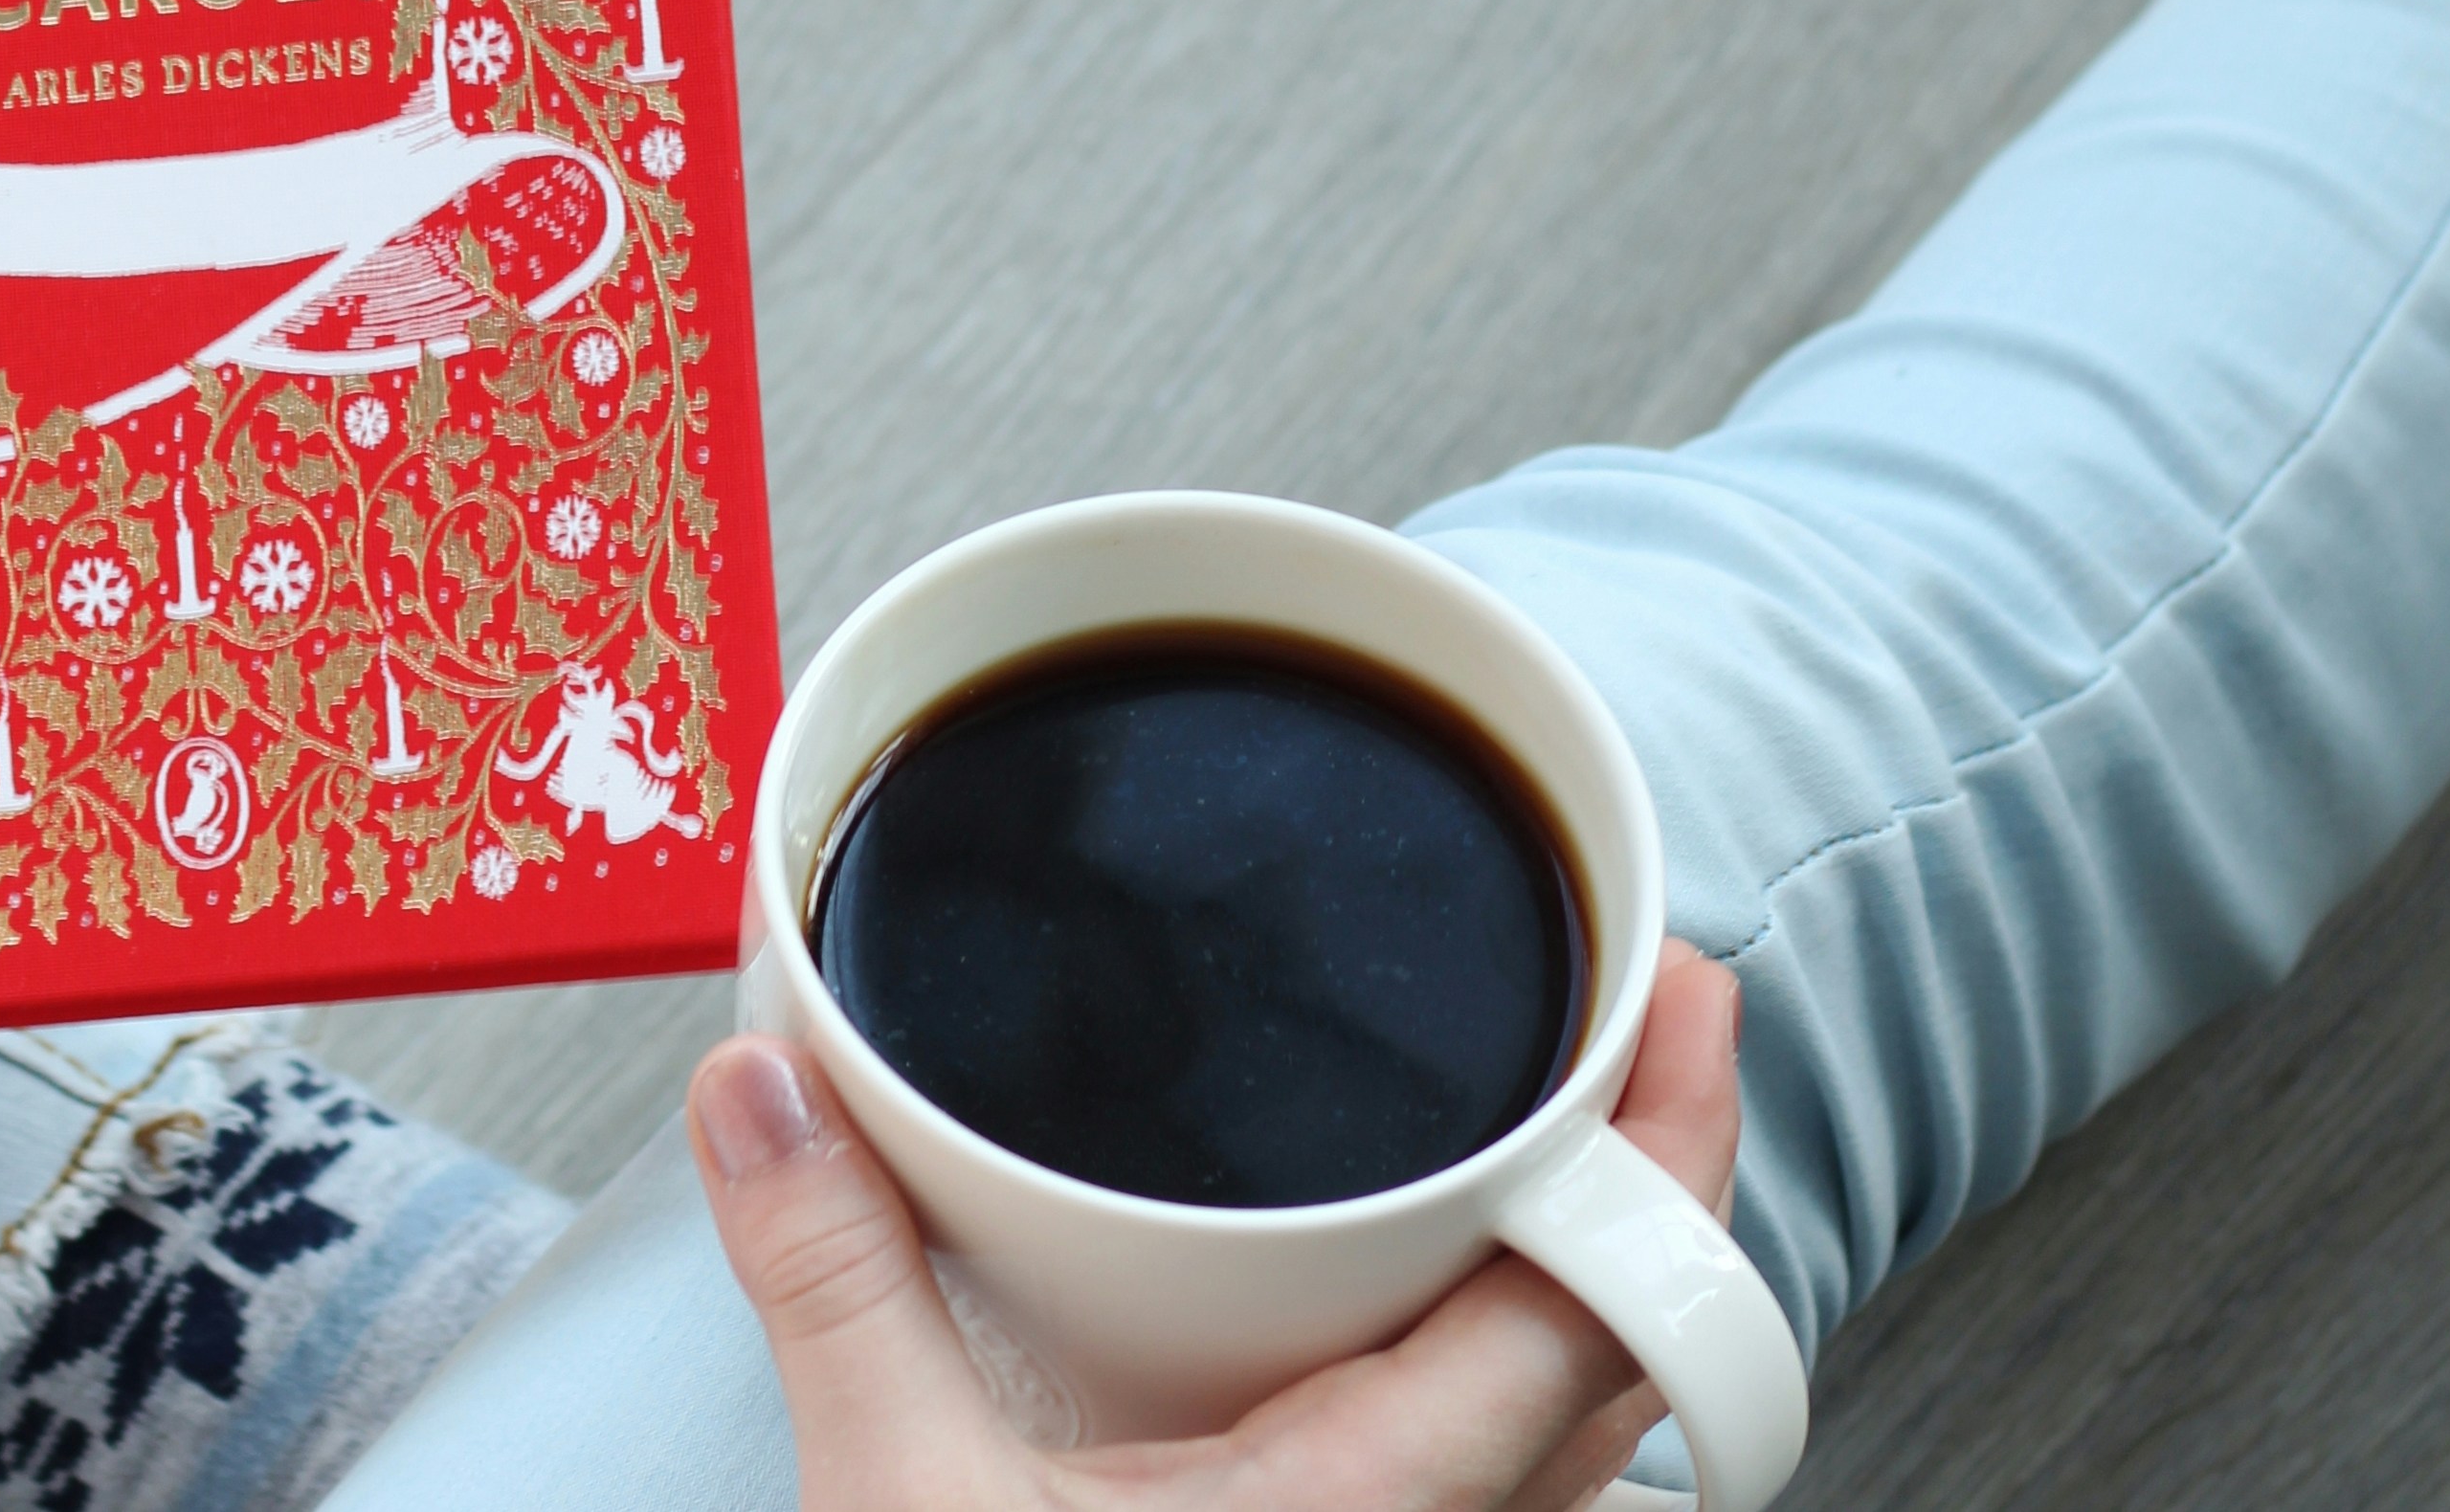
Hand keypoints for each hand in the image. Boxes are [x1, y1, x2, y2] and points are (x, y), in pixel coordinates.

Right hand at [688, 941, 1744, 1511]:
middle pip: (1640, 1354)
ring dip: (1587, 1283)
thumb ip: (838, 1284)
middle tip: (1634, 1018)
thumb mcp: (899, 1506)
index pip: (1612, 1314)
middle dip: (1659, 1176)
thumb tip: (763, 1095)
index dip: (1681, 1141)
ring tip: (1554, 1145)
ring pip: (1585, 1433)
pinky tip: (1417, 1319)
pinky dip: (1499, 1373)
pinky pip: (1496, 1482)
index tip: (1687, 988)